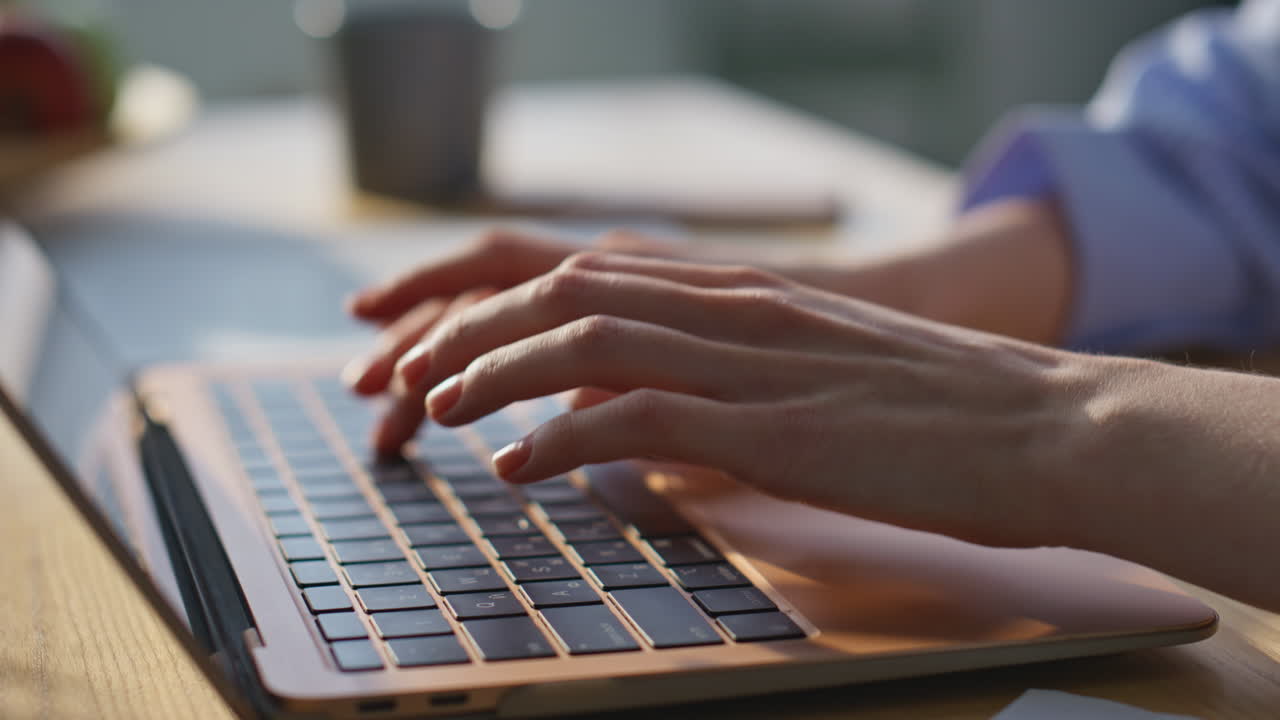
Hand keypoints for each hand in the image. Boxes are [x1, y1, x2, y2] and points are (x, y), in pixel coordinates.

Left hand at [349, 198, 1072, 454]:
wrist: (1049, 424)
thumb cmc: (945, 414)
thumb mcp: (822, 372)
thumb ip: (741, 372)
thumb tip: (667, 409)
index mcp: (741, 293)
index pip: (586, 273)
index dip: (496, 302)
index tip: (438, 338)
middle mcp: (733, 309)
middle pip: (561, 292)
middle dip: (465, 328)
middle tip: (402, 371)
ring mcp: (750, 362)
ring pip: (582, 340)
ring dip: (493, 371)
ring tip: (434, 409)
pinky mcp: (771, 427)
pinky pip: (636, 417)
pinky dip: (561, 440)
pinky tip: (518, 471)